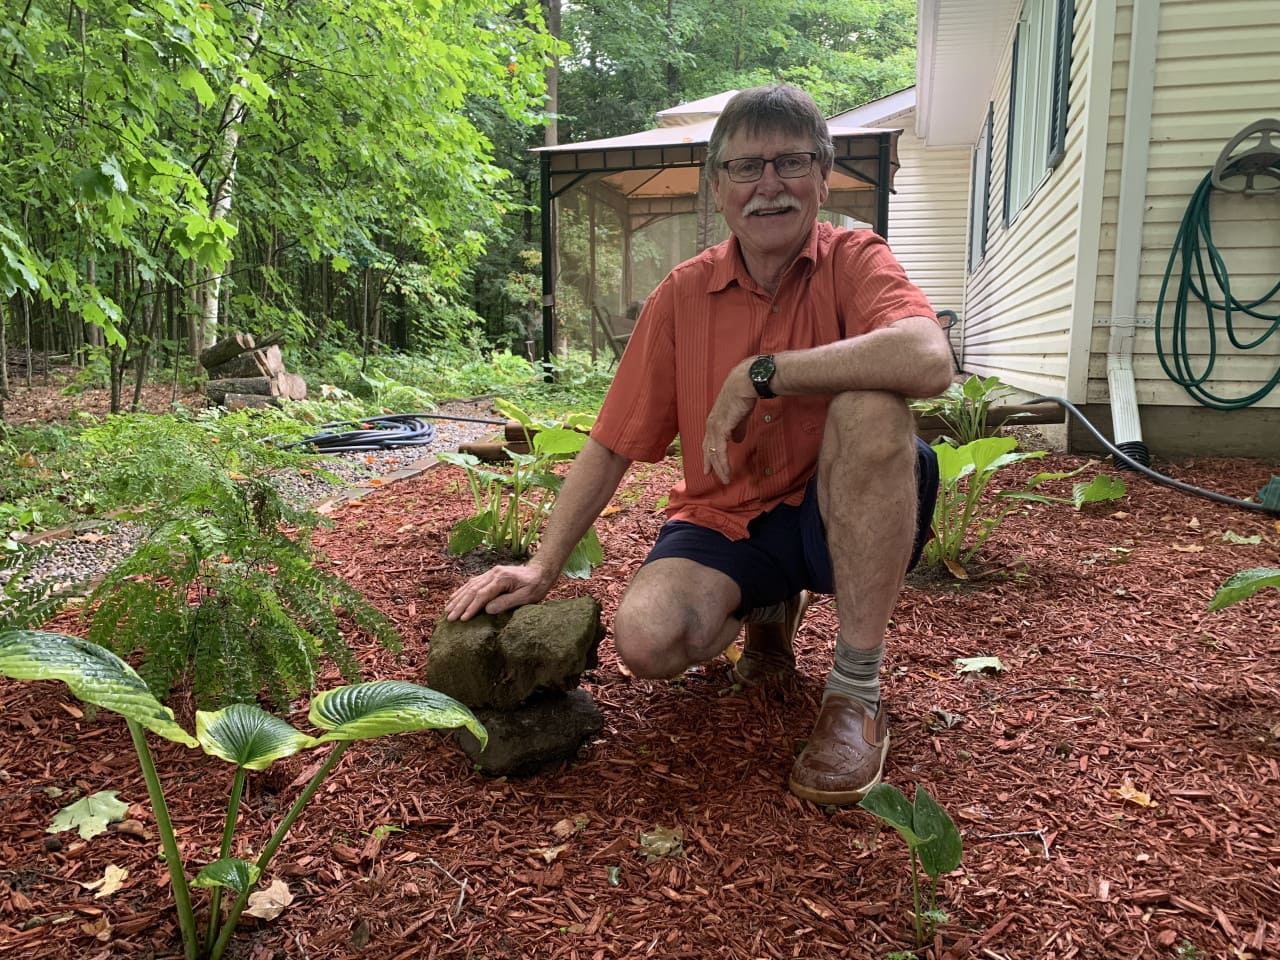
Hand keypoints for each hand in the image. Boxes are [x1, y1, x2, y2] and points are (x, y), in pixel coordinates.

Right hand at [443, 562, 555, 620]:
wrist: (541, 571)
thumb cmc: (536, 586)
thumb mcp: (526, 597)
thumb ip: (506, 603)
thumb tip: (487, 610)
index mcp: (502, 579)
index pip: (482, 595)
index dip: (471, 607)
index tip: (462, 619)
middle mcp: (493, 573)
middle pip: (472, 590)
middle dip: (460, 605)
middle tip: (449, 618)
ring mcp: (491, 572)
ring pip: (470, 585)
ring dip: (458, 598)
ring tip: (447, 610)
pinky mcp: (491, 574)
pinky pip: (473, 583)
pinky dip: (462, 591)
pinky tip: (455, 598)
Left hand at [702, 361, 754, 483]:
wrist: (746, 383)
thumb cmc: (744, 394)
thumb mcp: (740, 415)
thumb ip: (737, 428)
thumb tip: (737, 440)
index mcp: (715, 419)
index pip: (709, 440)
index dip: (710, 452)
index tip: (710, 464)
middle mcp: (711, 423)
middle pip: (708, 448)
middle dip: (709, 462)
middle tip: (708, 474)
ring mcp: (714, 427)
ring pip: (713, 453)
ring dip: (719, 467)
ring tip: (724, 479)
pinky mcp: (721, 429)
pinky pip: (720, 451)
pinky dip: (722, 463)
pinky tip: (726, 471)